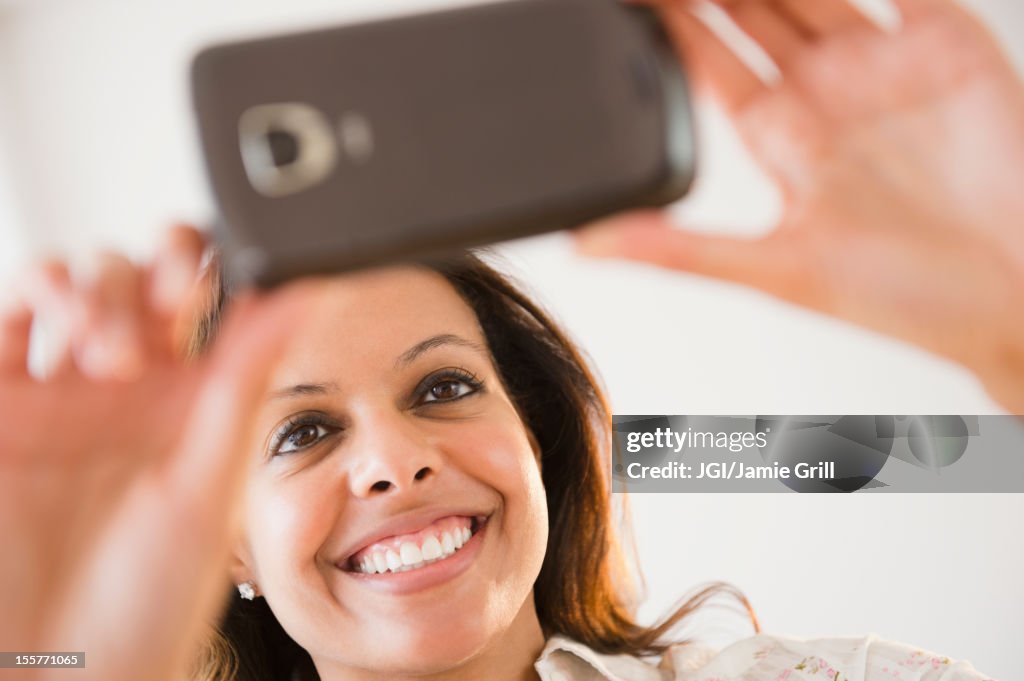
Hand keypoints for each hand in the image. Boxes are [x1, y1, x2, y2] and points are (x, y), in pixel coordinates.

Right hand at [0, 227, 309, 680]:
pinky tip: (49, 319)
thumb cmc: (147, 604)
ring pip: (79, 284)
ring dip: (95, 290)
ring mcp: (66, 393)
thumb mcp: (207, 487)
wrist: (61, 672)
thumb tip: (302, 298)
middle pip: (145, 277)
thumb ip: (242, 385)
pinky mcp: (4, 404)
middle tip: (169, 306)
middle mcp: (135, 389)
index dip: (217, 267)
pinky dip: (31, 295)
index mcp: (198, 402)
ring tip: (107, 355)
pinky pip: (8, 320)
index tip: (225, 274)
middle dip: (156, 271)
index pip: (213, 301)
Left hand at [576, 0, 1023, 410]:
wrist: (1020, 298)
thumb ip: (682, 251)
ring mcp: (883, 65)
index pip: (705, 57)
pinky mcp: (945, 44)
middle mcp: (825, 95)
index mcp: (782, 140)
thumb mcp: (779, 273)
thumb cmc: (911, 298)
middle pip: (749, 6)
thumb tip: (588, 248)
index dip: (664, 18)